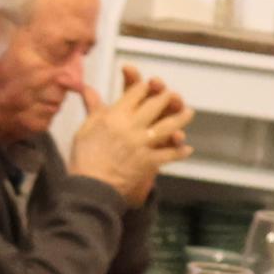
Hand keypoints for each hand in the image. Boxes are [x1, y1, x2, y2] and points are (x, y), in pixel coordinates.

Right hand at [66, 66, 193, 203]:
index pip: (136, 93)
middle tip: (173, 95)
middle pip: (155, 105)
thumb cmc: (84, 159)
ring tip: (189, 112)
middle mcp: (132, 126)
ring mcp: (142, 144)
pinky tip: (187, 148)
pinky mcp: (149, 161)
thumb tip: (87, 88)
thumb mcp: (85, 129)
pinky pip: (169, 154)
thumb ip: (93, 107)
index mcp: (115, 115)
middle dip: (166, 98)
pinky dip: (179, 151)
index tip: (148, 85)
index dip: (144, 87)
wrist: (91, 187)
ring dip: (181, 118)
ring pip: (168, 126)